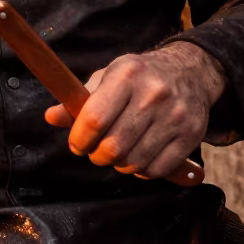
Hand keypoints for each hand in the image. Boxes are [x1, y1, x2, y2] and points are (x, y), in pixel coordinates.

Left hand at [44, 42, 224, 178]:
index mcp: (127, 75)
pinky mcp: (191, 135)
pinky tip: (139, 156)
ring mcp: (176, 115)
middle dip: (97, 155)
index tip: (77, 143)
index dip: (79, 139)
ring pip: (134, 162)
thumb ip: (79, 100)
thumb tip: (52, 117)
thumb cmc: (139, 78)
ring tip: (117, 152)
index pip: (95, 119)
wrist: (190, 72)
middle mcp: (154, 94)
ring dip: (118, 164)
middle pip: (113, 147)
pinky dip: (142, 171)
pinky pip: (157, 170)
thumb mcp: (107, 78)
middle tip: (96, 150)